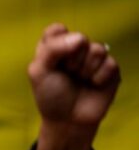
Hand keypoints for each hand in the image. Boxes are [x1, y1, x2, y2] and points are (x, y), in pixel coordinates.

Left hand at [28, 23, 120, 149]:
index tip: (53, 60)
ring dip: (85, 69)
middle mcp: (75, 50)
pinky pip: (109, 63)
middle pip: (79, 38)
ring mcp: (93, 58)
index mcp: (54, 48)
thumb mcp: (39, 72)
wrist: (68, 121)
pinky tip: (92, 86)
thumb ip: (51, 49)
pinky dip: (98, 78)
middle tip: (67, 74)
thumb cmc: (51, 96)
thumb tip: (80, 38)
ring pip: (97, 49)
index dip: (57, 42)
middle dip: (71, 60)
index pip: (57, 29)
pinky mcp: (110, 69)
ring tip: (80, 80)